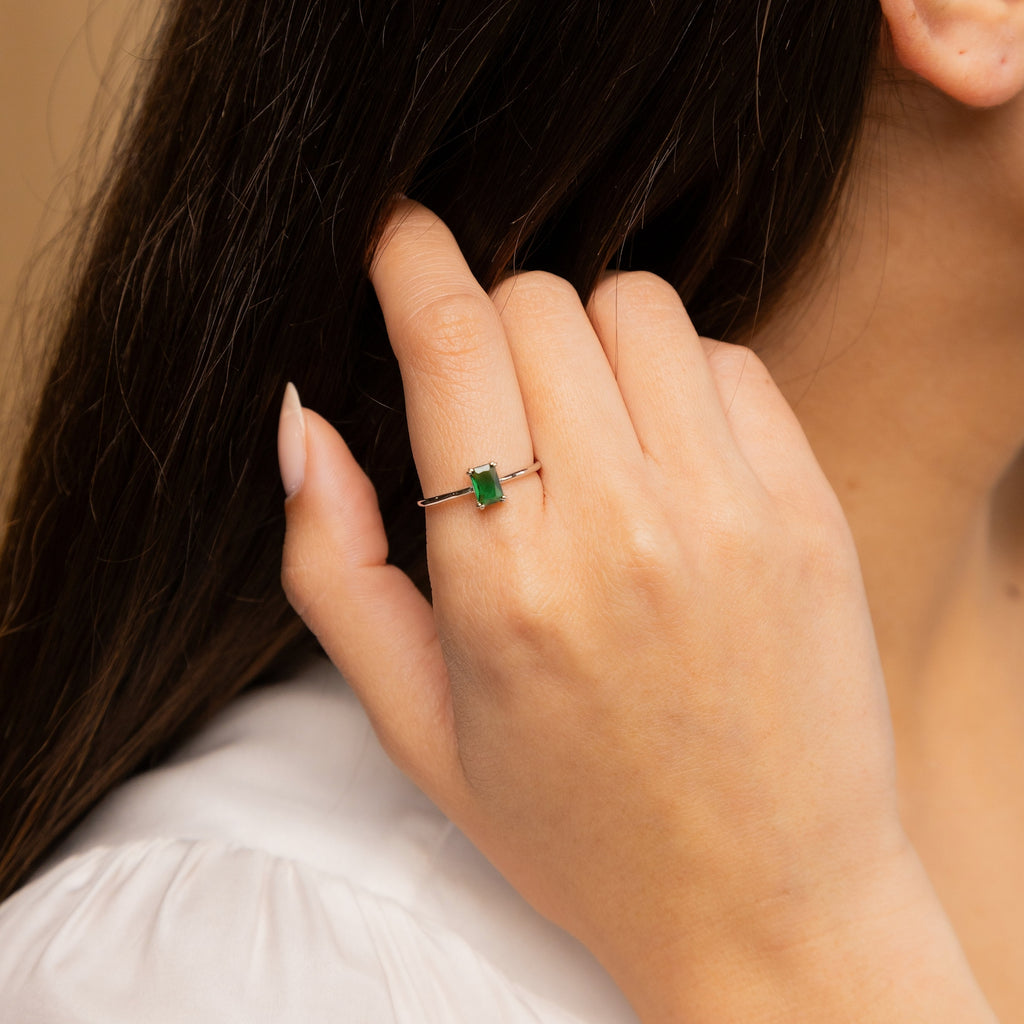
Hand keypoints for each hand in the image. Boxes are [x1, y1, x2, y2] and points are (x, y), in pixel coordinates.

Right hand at [279, 201, 993, 1021]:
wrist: (763, 902)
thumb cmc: (580, 826)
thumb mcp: (416, 726)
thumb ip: (335, 567)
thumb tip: (303, 424)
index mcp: (506, 583)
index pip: (452, 342)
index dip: (412, 258)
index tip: (399, 233)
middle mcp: (621, 525)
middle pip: (538, 303)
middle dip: (493, 319)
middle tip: (492, 394)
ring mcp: (730, 509)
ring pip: (638, 306)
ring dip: (588, 338)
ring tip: (583, 426)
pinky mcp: (807, 509)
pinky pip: (731, 360)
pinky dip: (681, 376)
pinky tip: (666, 456)